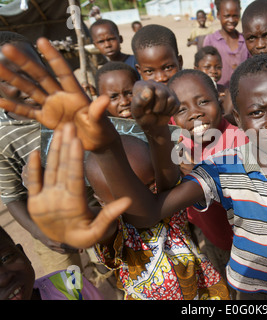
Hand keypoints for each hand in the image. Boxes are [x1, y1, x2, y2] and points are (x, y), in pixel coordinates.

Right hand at [0, 37, 117, 150]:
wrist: (96, 143)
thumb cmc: (102, 131)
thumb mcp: (100, 122)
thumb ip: (98, 111)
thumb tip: (106, 98)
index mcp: (76, 94)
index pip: (63, 72)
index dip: (53, 57)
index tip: (41, 40)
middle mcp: (61, 96)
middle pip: (41, 76)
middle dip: (25, 62)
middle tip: (7, 47)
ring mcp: (52, 106)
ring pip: (30, 90)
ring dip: (14, 79)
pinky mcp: (46, 118)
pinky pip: (27, 111)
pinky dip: (14, 106)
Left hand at [26, 122, 130, 247]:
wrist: (63, 245)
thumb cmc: (86, 235)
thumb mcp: (100, 230)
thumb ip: (110, 215)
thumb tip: (128, 200)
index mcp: (72, 206)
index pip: (74, 177)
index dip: (74, 158)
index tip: (76, 140)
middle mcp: (55, 200)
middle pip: (61, 169)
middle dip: (65, 145)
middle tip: (68, 126)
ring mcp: (42, 200)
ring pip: (49, 170)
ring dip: (53, 149)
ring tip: (59, 131)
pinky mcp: (34, 201)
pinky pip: (32, 181)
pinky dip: (32, 166)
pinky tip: (35, 151)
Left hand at [131, 80, 178, 135]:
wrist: (153, 124)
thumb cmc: (143, 117)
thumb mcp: (137, 112)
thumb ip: (138, 101)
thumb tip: (149, 90)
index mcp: (142, 85)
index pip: (149, 88)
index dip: (149, 102)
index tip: (146, 110)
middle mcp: (154, 84)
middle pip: (162, 93)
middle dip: (158, 107)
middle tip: (153, 112)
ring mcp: (165, 90)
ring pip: (170, 99)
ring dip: (164, 110)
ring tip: (158, 112)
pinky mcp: (174, 97)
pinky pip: (176, 105)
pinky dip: (170, 112)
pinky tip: (164, 112)